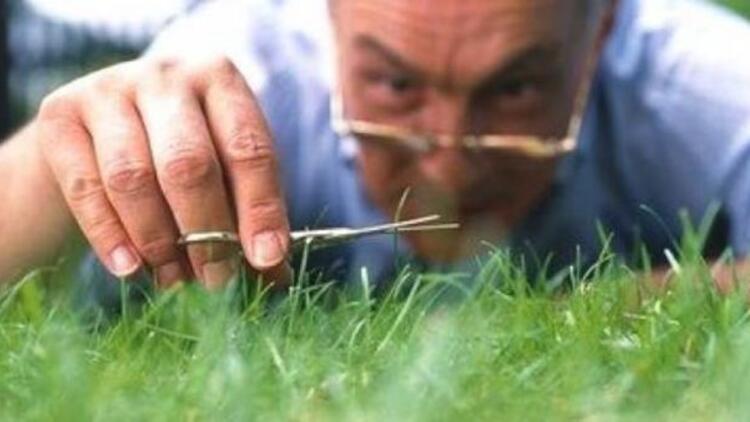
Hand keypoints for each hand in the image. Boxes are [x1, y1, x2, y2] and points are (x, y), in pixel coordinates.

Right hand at [34, 55, 290, 287]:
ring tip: (175, 280)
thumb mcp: (224, 174)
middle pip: (189, 164)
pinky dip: (110, 237)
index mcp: (220, 80)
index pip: (249, 148)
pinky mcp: (59, 114)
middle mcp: (166, 76)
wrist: (100, 133)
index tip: (266, 259)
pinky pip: (86, 187)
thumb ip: (248, 218)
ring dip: (158, 241)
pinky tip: (130, 269)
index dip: (260, 208)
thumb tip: (276, 277)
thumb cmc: (180, 155)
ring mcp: (108, 89)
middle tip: (217, 281)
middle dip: (207, 233)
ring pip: (133, 177)